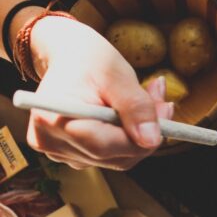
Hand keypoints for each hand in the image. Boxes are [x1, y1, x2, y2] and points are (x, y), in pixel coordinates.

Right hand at [26, 16, 170, 169]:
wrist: (70, 58)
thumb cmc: (87, 59)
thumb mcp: (116, 74)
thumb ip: (136, 107)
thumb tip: (151, 140)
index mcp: (52, 121)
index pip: (104, 147)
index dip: (141, 136)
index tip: (165, 110)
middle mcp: (51, 143)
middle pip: (115, 157)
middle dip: (146, 133)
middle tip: (163, 101)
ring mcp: (61, 153)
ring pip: (119, 159)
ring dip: (141, 134)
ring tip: (149, 99)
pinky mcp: (74, 155)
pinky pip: (114, 156)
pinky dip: (130, 138)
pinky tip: (133, 114)